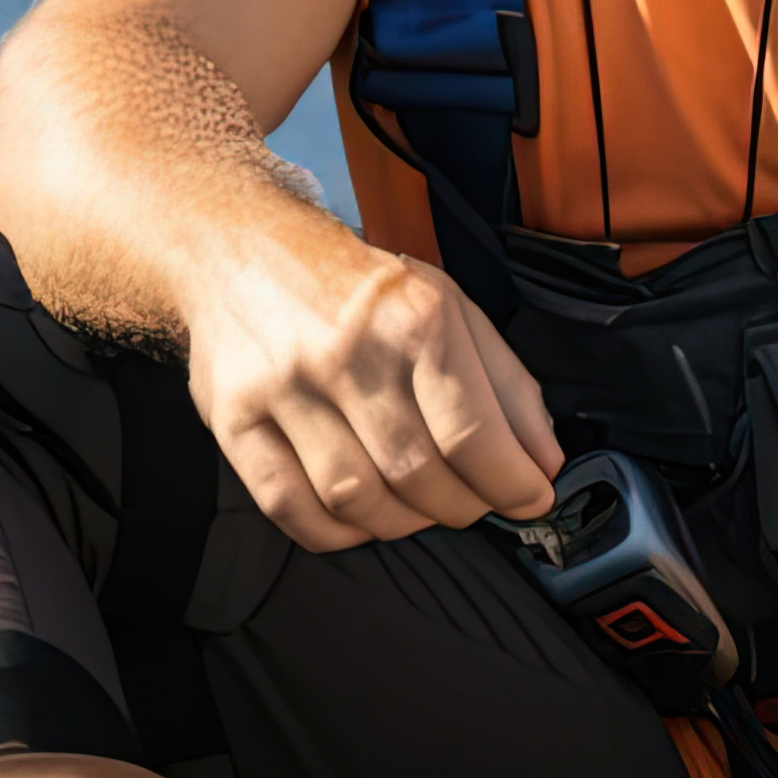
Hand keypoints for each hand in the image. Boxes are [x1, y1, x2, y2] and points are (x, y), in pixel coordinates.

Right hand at [184, 226, 561, 549]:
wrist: (242, 246)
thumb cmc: (358, 289)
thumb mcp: (449, 308)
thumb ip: (507, 385)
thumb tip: (544, 464)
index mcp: (412, 319)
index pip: (471, 434)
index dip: (511, 484)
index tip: (531, 499)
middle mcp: (346, 353)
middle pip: (417, 476)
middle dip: (462, 506)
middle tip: (472, 501)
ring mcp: (283, 389)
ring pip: (355, 500)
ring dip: (401, 523)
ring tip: (417, 506)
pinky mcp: (233, 420)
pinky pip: (289, 507)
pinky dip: (335, 531)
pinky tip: (359, 514)